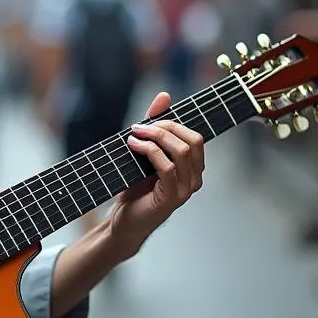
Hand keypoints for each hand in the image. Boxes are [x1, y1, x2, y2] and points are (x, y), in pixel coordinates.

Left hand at [108, 92, 204, 248]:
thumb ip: (154, 126)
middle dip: (165, 127)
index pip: (195, 137)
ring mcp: (185, 190)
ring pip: (180, 151)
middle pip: (192, 140)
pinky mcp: (171, 198)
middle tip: (139, 127)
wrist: (123, 222)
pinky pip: (166, 167)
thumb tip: (165, 96)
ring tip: (134, 135)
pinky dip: (149, 151)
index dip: (174, 122)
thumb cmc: (134, 189)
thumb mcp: (144, 152)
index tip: (148, 120)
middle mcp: (194, 178)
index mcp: (193, 167)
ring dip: (155, 137)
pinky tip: (133, 146)